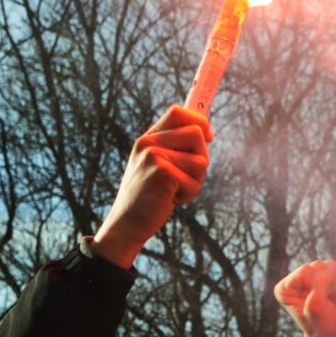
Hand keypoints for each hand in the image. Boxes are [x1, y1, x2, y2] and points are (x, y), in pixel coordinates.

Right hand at [91, 105, 210, 268]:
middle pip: (197, 133)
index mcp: (148, 138)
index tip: (208, 138)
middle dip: (201, 158)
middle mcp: (149, 143)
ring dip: (196, 180)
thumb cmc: (148, 198)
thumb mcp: (157, 166)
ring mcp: (154, 156)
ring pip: (200, 160)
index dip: (199, 121)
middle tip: (184, 178)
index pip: (178, 112)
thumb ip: (175, 148)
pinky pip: (194, 180)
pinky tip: (170, 199)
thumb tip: (206, 133)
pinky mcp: (162, 172)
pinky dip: (188, 194)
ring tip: (174, 191)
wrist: (127, 223)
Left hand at [274, 259, 335, 336]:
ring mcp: (309, 280)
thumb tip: (331, 266)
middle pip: (316, 266)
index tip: (318, 304)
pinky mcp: (323, 279)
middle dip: (327, 283)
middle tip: (326, 302)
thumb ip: (320, 283)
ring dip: (334, 282)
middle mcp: (294, 282)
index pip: (305, 270)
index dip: (318, 286)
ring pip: (327, 265)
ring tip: (331, 298)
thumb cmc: (322, 325)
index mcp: (284, 288)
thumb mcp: (317, 305)